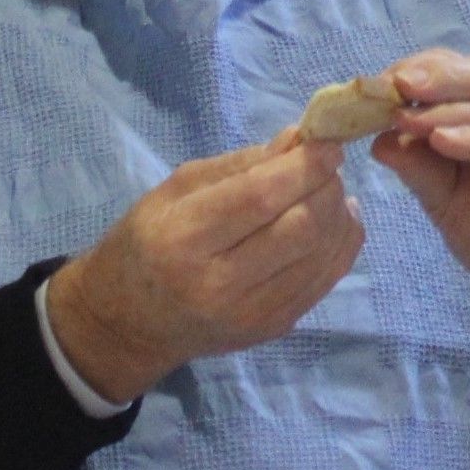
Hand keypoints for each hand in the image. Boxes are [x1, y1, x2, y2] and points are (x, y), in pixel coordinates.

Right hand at [47, 126, 364, 402]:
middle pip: (301, 228)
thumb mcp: (175, 190)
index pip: (259, 198)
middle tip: (327, 166)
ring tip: (331, 191)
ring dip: (339, 214)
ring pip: (320, 255)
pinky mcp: (272, 329)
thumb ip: (239, 165)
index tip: (327, 144)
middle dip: (326, 187)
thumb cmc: (146, 242)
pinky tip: (337, 221)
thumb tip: (298, 139)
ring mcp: (250, 314)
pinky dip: (341, 244)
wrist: (128, 324)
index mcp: (184, 239)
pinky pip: (325, 281)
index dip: (304, 166)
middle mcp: (218, 284)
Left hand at [381, 49, 469, 371]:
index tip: (373, 85)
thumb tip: (379, 140)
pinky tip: (444, 141)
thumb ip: (418, 167)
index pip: (453, 72)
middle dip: (431, 80)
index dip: (414, 73)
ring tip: (406, 117)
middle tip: (391, 85)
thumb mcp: (444, 198)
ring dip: (444, 112)